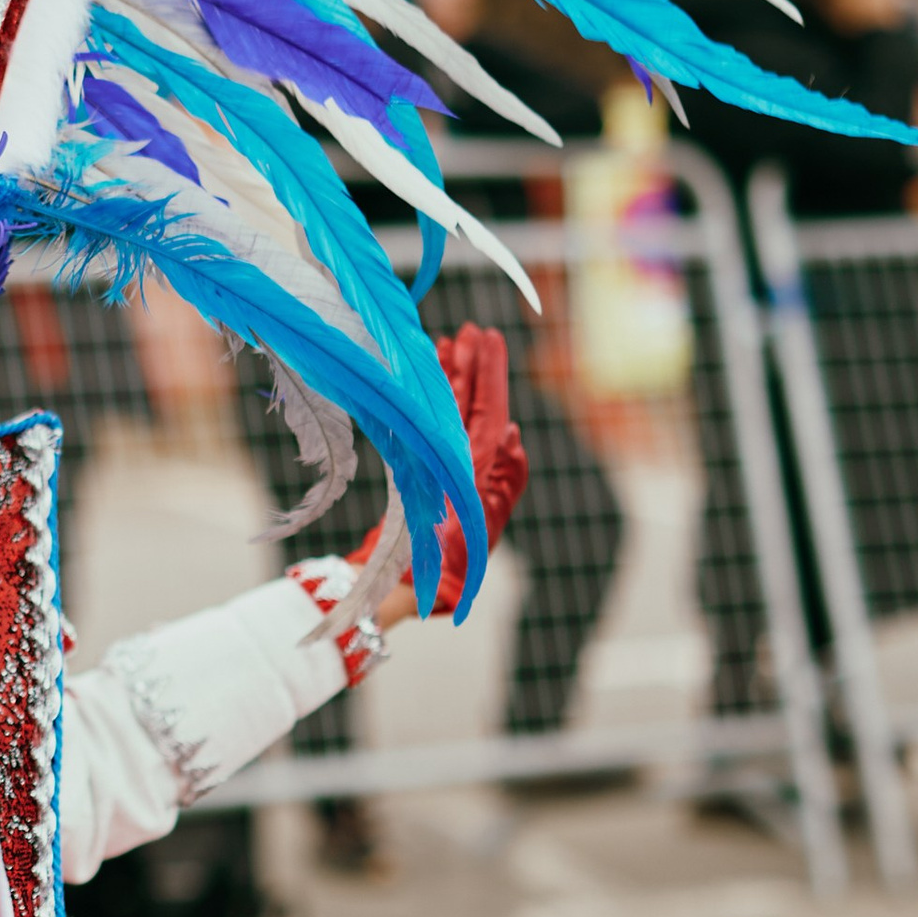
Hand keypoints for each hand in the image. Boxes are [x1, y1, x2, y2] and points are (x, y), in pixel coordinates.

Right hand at [429, 324, 526, 619]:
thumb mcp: (482, 524)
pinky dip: (426, 398)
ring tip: (445, 342)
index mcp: (484, 473)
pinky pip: (425, 424)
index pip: (491, 411)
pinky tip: (423, 375)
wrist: (403, 587)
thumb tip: (515, 433)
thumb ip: (504, 480)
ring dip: (448, 377)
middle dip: (472, 366)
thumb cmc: (443, 565)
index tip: (490, 337)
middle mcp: (465, 465)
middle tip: (468, 329)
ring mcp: (440, 467)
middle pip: (471, 404)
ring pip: (447, 411)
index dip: (491, 373)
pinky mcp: (416, 472)